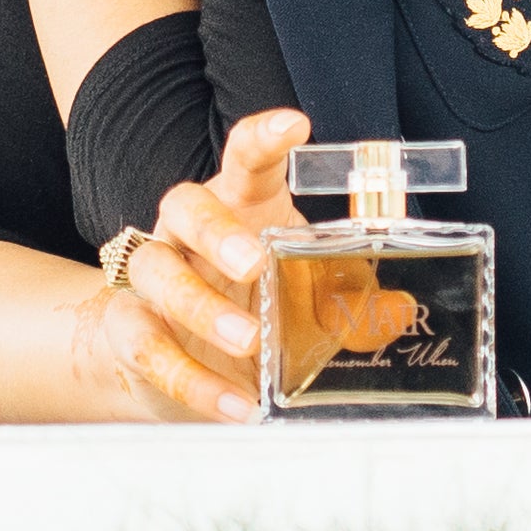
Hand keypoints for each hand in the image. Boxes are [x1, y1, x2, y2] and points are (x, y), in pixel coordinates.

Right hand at [91, 108, 329, 424]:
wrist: (188, 374)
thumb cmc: (257, 315)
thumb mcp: (313, 307)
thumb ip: (354, 307)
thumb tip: (400, 310)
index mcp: (240, 209)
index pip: (246, 160)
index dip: (265, 138)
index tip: (295, 125)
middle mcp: (187, 234)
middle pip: (185, 205)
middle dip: (217, 231)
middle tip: (253, 263)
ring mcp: (153, 279)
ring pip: (155, 271)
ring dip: (200, 307)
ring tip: (248, 340)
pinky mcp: (129, 331)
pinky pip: (148, 346)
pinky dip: (193, 381)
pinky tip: (236, 405)